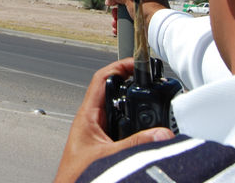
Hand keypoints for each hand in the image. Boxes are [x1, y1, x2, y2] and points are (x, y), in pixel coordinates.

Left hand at [53, 58, 174, 182]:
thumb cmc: (74, 176)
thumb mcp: (108, 157)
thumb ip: (134, 145)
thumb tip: (160, 133)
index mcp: (87, 116)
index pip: (101, 80)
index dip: (119, 67)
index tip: (136, 63)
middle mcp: (93, 122)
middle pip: (114, 93)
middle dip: (132, 86)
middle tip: (150, 80)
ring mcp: (99, 133)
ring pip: (120, 112)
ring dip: (135, 108)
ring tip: (152, 101)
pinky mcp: (106, 146)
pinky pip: (124, 129)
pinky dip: (136, 126)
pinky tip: (147, 130)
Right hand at [105, 0, 169, 35]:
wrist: (158, 28)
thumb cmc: (148, 9)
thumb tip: (108, 0)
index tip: (115, 3)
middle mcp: (152, 6)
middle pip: (129, 7)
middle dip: (118, 12)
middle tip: (114, 15)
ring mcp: (150, 18)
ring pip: (130, 18)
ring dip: (119, 21)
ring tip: (114, 24)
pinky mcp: (147, 28)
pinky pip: (132, 27)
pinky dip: (123, 29)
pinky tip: (117, 30)